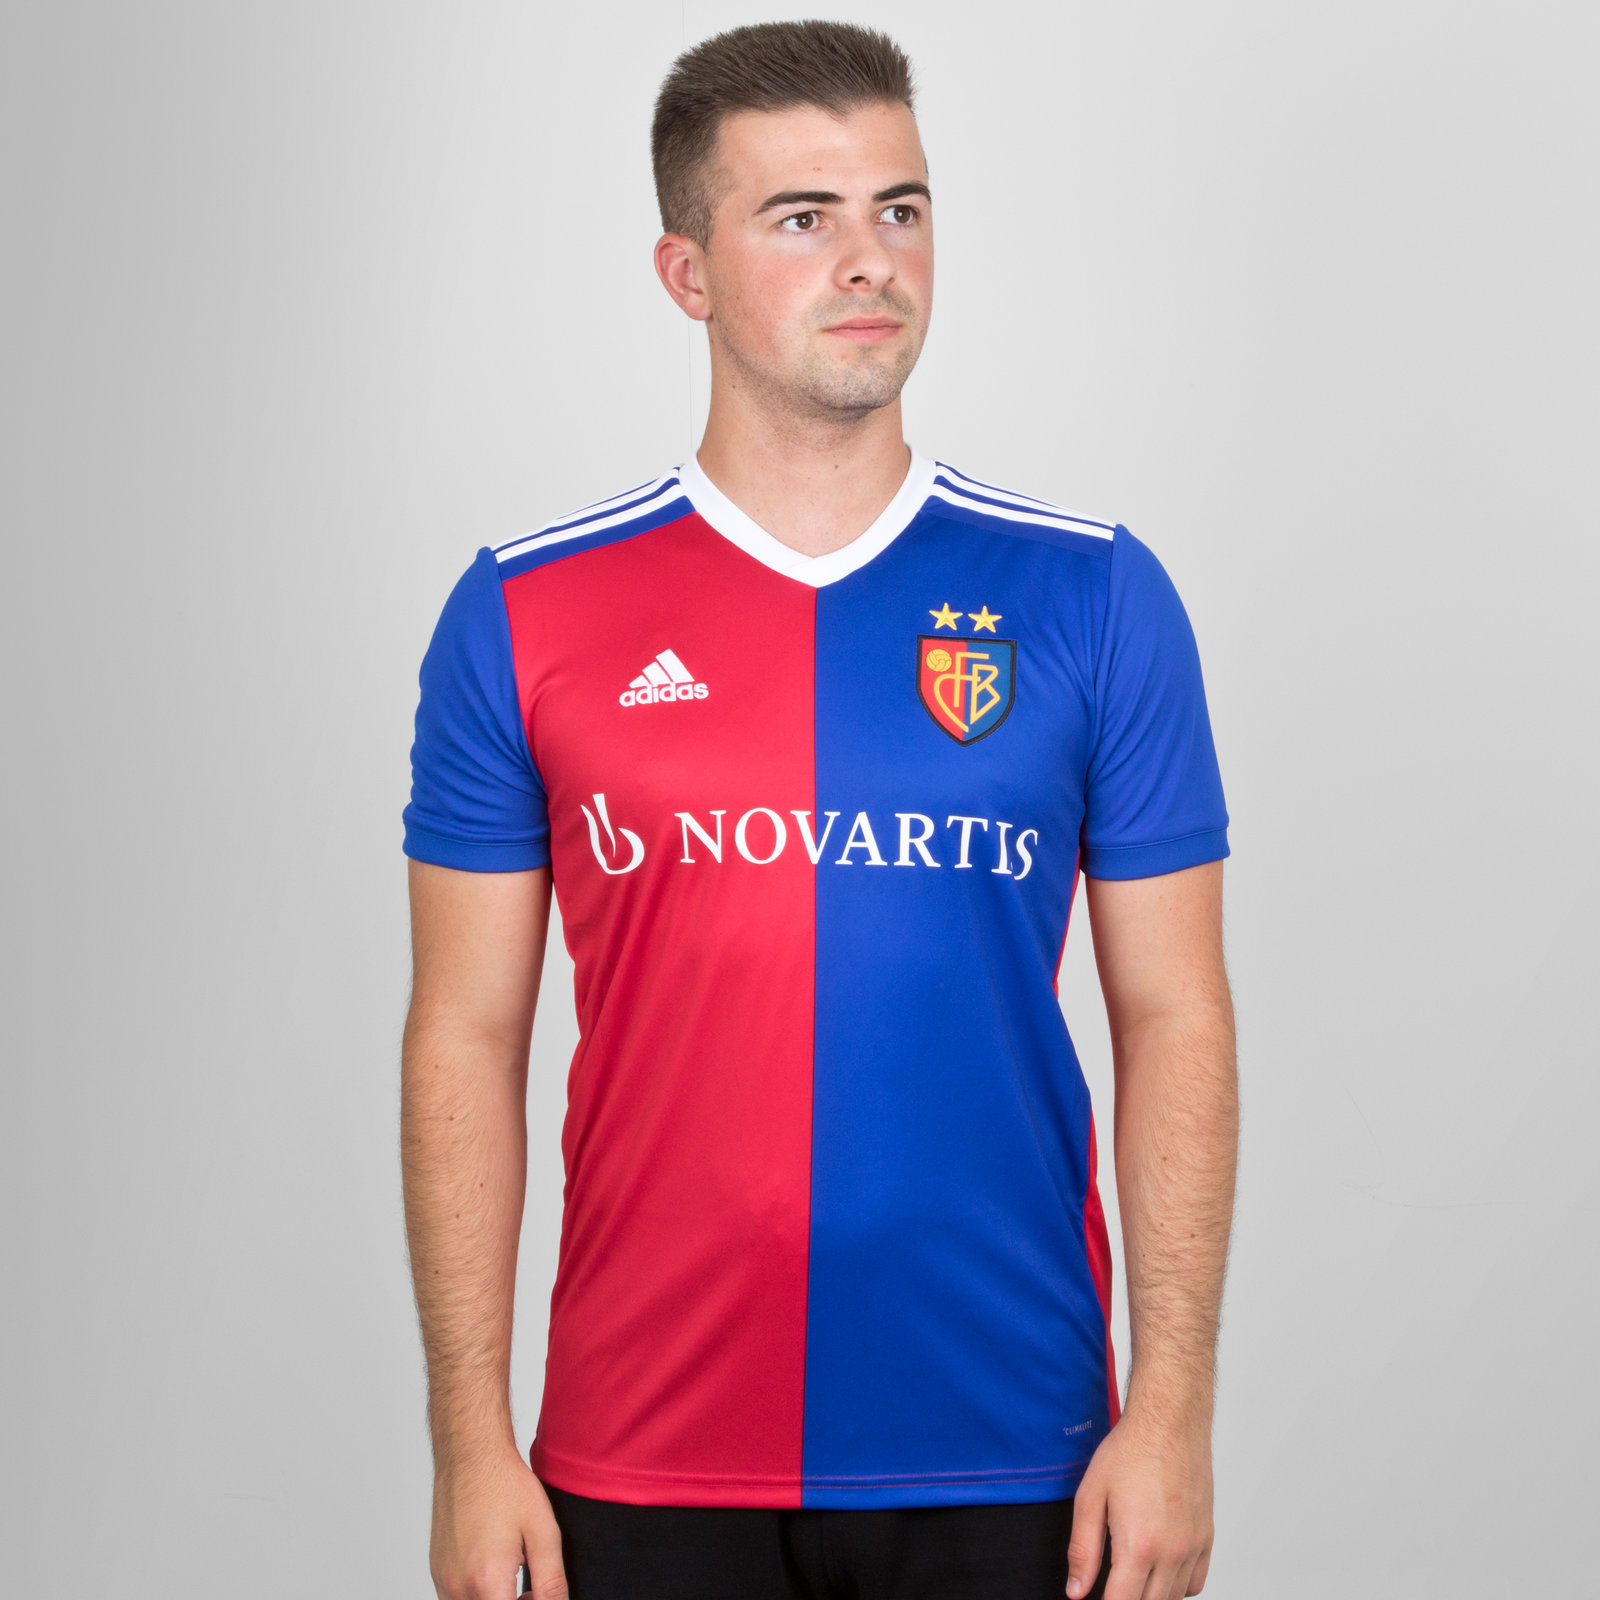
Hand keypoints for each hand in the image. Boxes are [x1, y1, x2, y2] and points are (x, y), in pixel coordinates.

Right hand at [429, 1445, 565, 1598]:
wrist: (470, 1455)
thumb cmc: (504, 1485)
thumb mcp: (543, 1532)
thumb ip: (551, 1581)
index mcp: (487, 1582)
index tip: (537, 1594)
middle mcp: (458, 1588)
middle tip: (531, 1590)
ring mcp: (443, 1581)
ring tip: (515, 1578)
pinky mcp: (436, 1572)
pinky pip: (455, 1599)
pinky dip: (477, 1595)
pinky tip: (495, 1570)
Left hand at [1065, 1403, 1213, 1599]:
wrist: (1169, 1422)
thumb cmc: (1130, 1452)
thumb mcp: (1090, 1496)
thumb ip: (1082, 1549)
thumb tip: (1076, 1591)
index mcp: (1139, 1546)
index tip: (1095, 1598)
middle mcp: (1171, 1553)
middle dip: (1127, 1599)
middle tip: (1112, 1582)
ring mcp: (1193, 1547)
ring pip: (1173, 1598)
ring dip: (1151, 1595)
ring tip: (1131, 1575)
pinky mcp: (1207, 1537)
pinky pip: (1195, 1582)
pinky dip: (1177, 1585)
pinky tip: (1158, 1569)